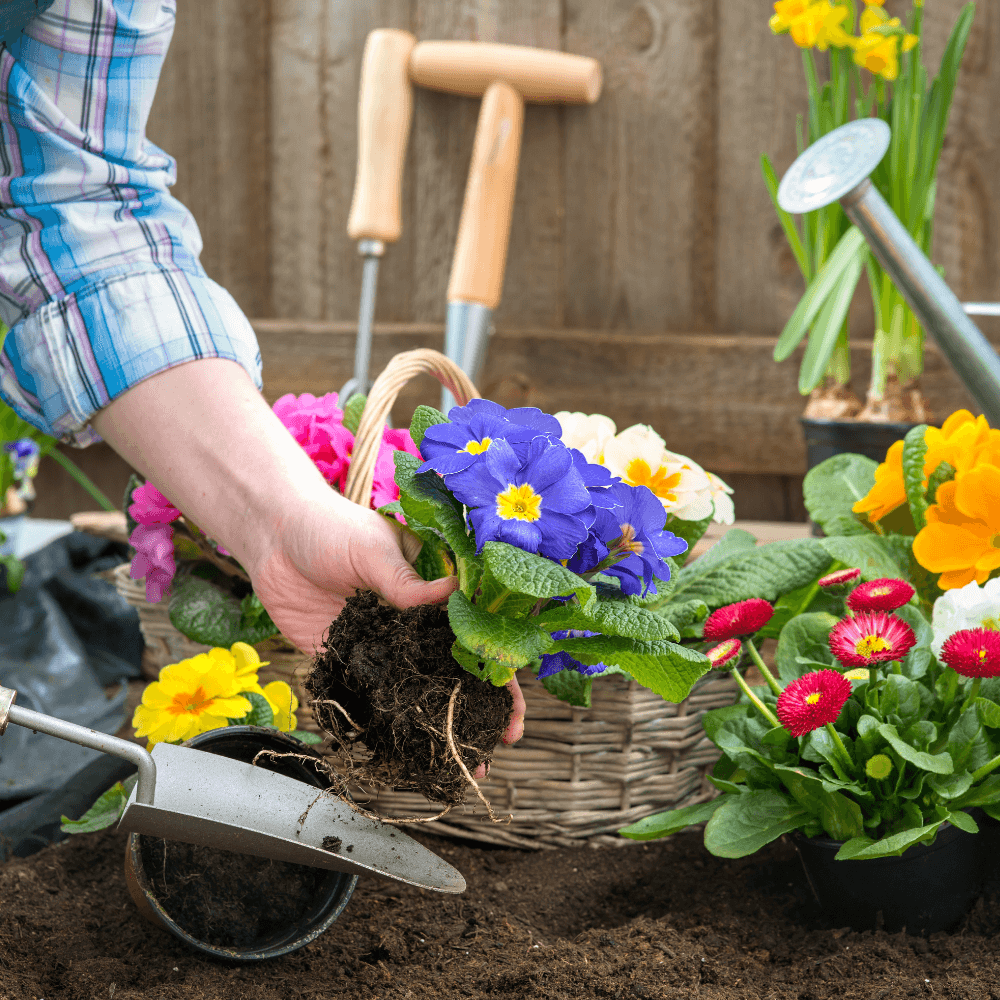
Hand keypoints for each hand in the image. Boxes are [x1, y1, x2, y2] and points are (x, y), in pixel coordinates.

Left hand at [248, 490, 525, 753]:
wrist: (271, 538)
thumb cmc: (329, 528)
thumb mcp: (372, 549)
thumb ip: (405, 581)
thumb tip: (453, 594)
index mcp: (432, 586)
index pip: (475, 627)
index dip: (498, 661)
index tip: (515, 694)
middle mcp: (414, 619)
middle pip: (456, 665)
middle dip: (482, 702)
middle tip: (503, 737)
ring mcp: (384, 643)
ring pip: (420, 688)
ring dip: (441, 721)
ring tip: (468, 759)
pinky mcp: (349, 660)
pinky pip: (373, 695)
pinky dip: (390, 722)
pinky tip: (408, 751)